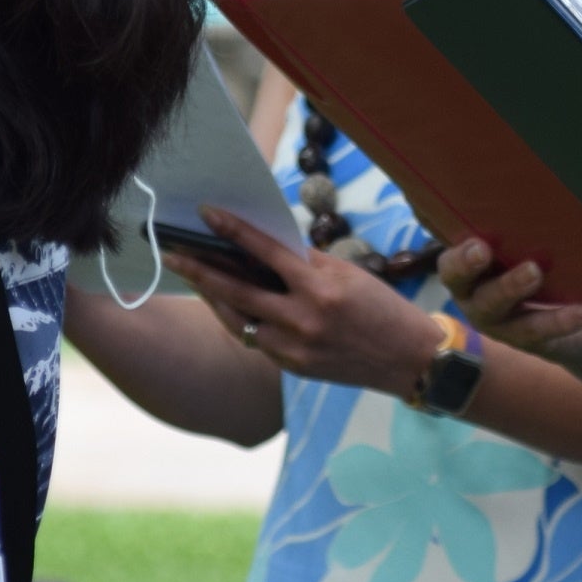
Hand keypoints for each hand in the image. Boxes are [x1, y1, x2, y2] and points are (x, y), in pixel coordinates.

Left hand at [167, 207, 443, 395]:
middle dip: (200, 270)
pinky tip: (226, 304)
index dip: (233, 231)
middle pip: (237, 291)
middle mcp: (303, 319)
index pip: (266, 251)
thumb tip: (266, 247)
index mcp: (320, 288)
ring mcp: (295, 348)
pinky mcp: (292, 367)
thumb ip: (306, 263)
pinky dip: (239, 319)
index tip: (206, 214)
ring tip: (193, 277)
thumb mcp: (349, 275)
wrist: (409, 360)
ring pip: (238, 320)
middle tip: (172, 253)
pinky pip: (255, 339)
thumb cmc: (382, 308)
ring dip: (212, 297)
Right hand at [438, 236, 581, 364]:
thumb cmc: (543, 257)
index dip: (460, 258)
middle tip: (500, 256)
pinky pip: (540, 330)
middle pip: (471, 291)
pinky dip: (563, 319)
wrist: (579, 307)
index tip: (479, 245)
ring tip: (536, 271)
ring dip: (514, 290)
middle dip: (482, 273)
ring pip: (501, 312)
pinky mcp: (525, 339)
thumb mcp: (528, 240)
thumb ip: (521, 225)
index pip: (451, 266)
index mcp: (469, 269)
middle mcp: (475, 298)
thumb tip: (534, 184)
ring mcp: (498, 323)